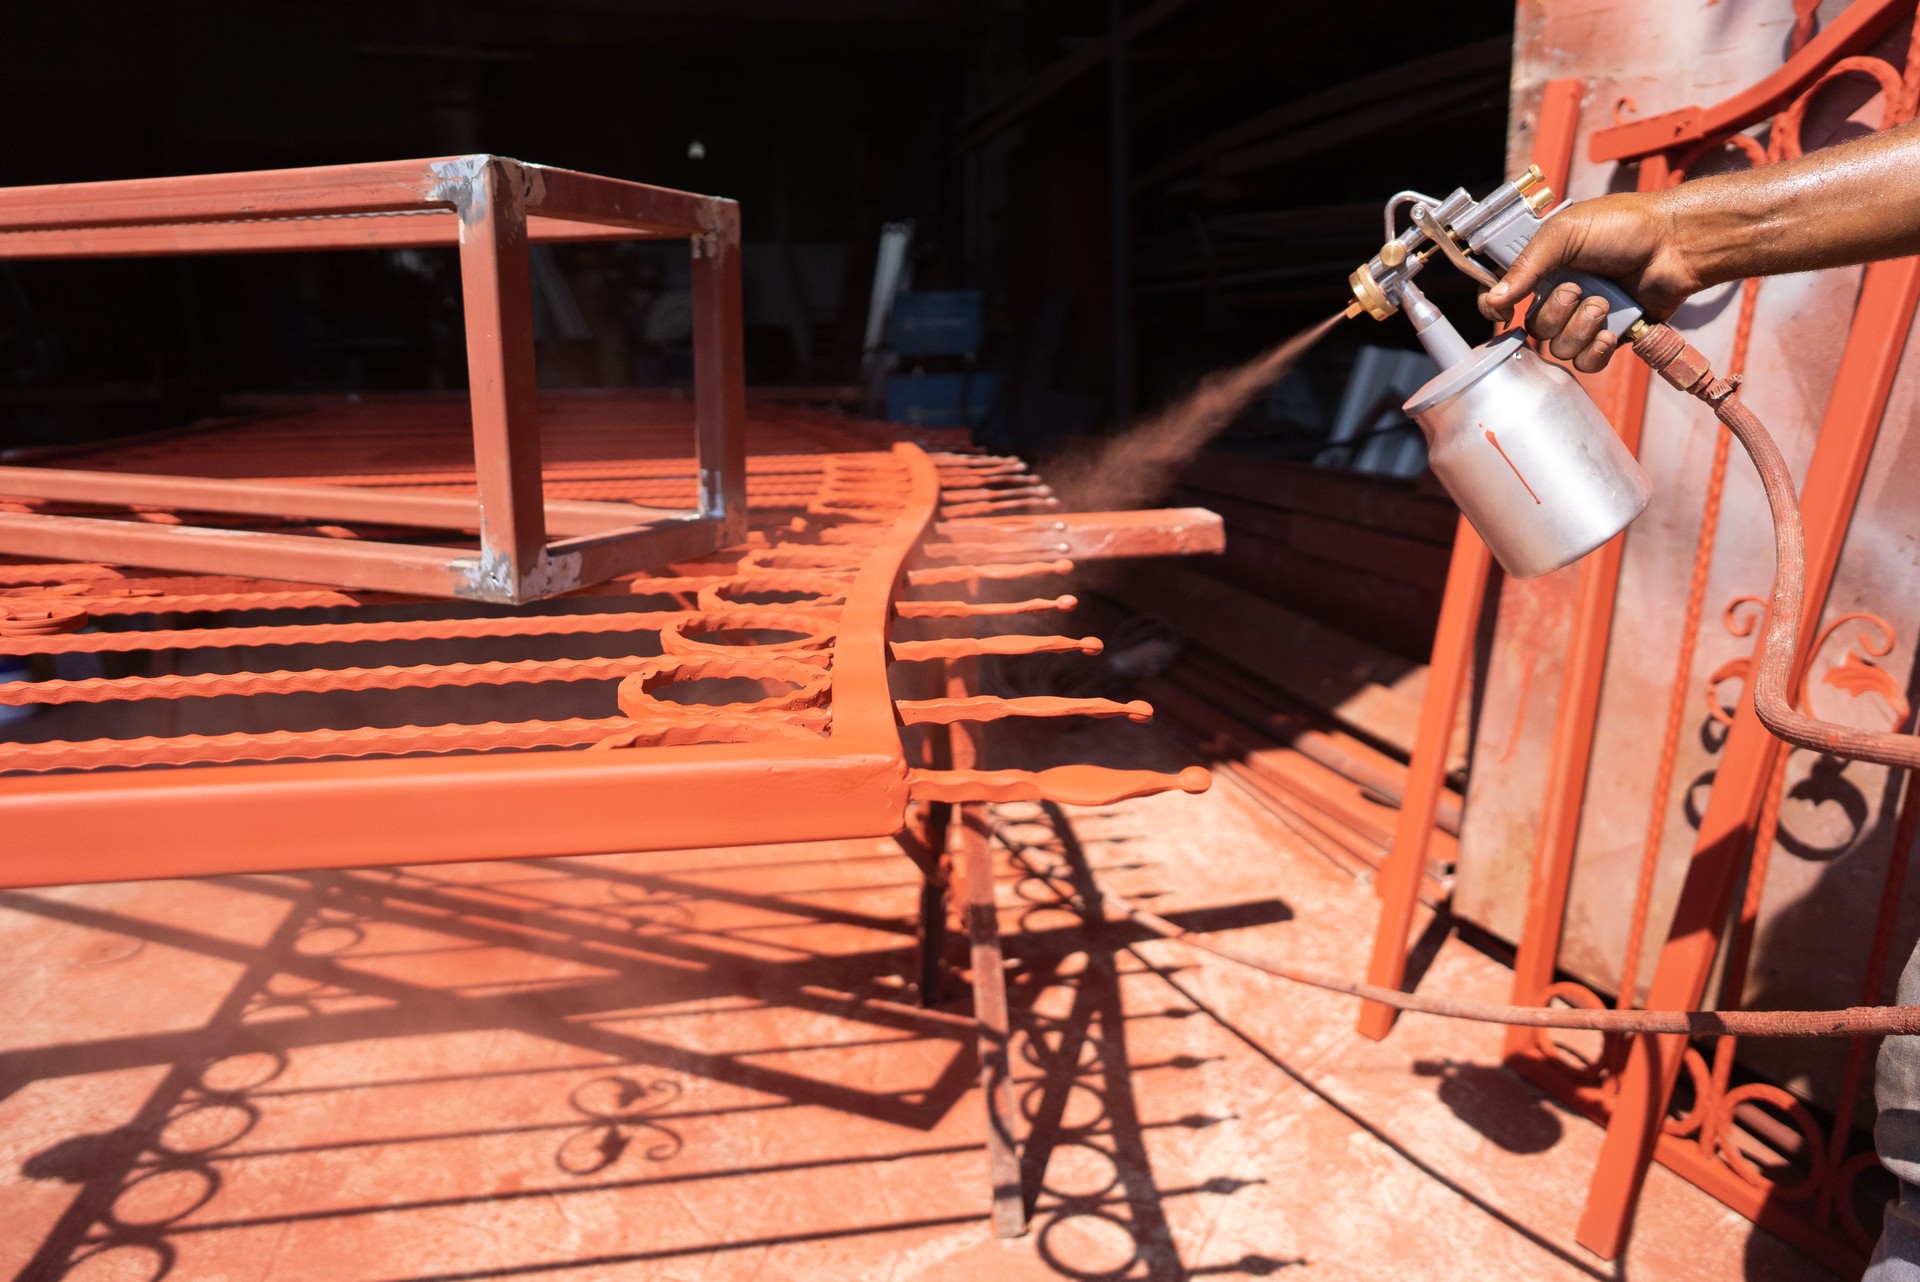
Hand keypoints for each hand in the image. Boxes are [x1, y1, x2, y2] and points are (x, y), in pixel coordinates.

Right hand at [1477, 193, 1701, 371]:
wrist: (1676, 243)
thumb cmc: (1624, 226)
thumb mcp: (1564, 233)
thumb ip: (1526, 265)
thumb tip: (1494, 299)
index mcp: (1544, 267)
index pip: (1503, 295)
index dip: (1496, 307)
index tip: (1503, 311)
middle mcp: (1561, 294)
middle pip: (1533, 328)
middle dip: (1555, 313)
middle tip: (1578, 289)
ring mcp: (1585, 318)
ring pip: (1559, 348)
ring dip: (1579, 329)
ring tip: (1604, 305)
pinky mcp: (1611, 336)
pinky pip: (1587, 362)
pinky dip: (1595, 351)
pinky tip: (1611, 332)